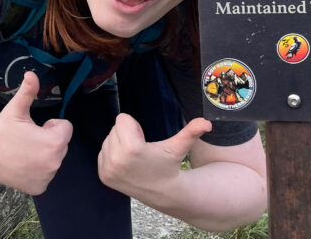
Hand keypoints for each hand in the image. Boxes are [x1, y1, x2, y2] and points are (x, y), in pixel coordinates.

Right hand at [0, 72, 72, 194]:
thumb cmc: (1, 133)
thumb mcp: (15, 110)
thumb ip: (27, 91)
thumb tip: (31, 73)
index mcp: (53, 142)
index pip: (66, 129)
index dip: (52, 126)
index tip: (36, 128)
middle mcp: (54, 162)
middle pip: (61, 144)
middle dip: (49, 140)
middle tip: (28, 139)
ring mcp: (47, 177)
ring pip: (54, 159)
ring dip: (44, 155)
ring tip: (24, 152)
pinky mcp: (40, 188)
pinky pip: (46, 174)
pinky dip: (38, 170)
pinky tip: (23, 165)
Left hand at [97, 113, 211, 198]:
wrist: (163, 192)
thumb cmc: (170, 164)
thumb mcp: (179, 147)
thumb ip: (191, 132)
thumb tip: (208, 123)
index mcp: (131, 148)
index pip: (122, 119)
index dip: (135, 127)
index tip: (144, 140)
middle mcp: (115, 159)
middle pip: (115, 128)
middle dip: (128, 133)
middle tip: (141, 149)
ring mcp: (108, 169)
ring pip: (108, 139)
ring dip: (120, 143)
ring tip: (135, 157)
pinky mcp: (103, 175)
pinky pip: (104, 151)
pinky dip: (114, 154)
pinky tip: (128, 165)